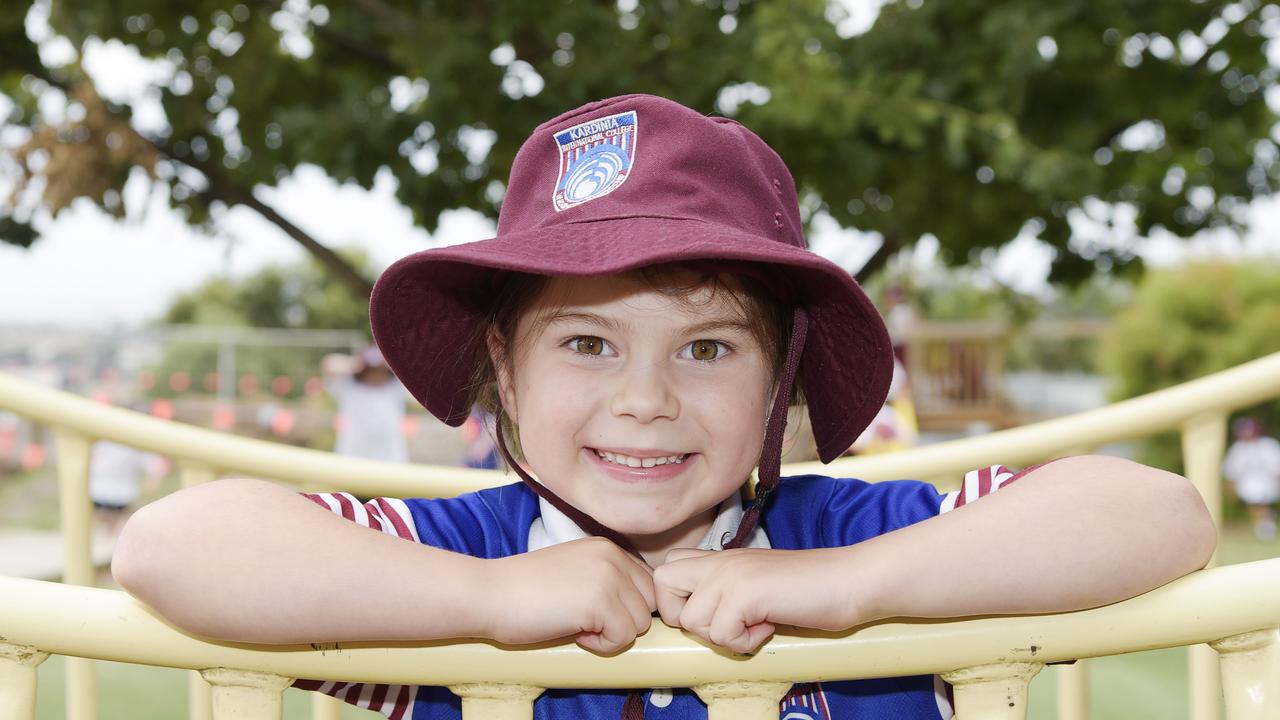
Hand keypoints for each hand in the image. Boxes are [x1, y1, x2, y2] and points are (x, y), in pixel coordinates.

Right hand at [479, 537, 655, 653]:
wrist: (489, 594)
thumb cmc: (524, 590)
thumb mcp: (575, 570)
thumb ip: (606, 578)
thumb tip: (638, 607)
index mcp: (608, 547)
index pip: (646, 584)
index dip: (624, 606)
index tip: (592, 611)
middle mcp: (613, 555)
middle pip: (649, 603)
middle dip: (622, 620)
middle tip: (583, 619)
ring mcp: (609, 576)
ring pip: (640, 623)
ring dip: (611, 633)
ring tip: (576, 624)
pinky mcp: (600, 601)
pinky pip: (623, 638)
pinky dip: (601, 645)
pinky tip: (573, 632)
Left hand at [653, 548, 865, 653]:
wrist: (848, 581)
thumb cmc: (808, 589)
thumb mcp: (756, 585)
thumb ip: (725, 592)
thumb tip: (697, 623)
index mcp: (719, 558)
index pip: (666, 570)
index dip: (678, 602)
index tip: (714, 616)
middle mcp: (719, 561)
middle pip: (662, 583)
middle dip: (684, 616)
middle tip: (724, 622)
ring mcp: (730, 574)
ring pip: (692, 620)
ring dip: (725, 636)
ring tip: (758, 623)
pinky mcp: (745, 592)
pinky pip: (722, 634)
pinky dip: (747, 643)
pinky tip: (771, 625)